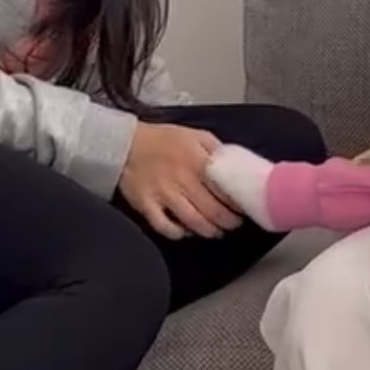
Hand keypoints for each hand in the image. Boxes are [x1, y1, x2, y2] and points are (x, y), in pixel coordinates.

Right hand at [118, 123, 243, 239]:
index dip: (238, 203)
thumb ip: (217, 150)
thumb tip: (237, 167)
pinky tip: (185, 231)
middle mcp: (182, 179)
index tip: (244, 208)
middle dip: (228, 222)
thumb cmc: (164, 140)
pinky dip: (178, 233)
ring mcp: (163, 194)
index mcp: (198, 161)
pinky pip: (165, 227)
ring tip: (216, 231)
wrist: (124, 143)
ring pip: (193, 222)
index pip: (226, 189)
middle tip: (233, 223)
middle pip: (213, 210)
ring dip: (209, 231)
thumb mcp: (195, 135)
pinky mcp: (146, 205)